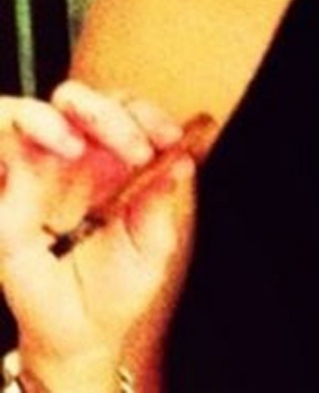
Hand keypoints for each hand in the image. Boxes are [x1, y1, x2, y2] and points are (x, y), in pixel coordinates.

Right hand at [0, 82, 195, 383]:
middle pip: (84, 102)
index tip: (170, 139)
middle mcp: (81, 158)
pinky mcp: (9, 202)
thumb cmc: (123, 284)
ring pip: (36, 115)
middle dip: (109, 112)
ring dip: (56, 118)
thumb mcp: (153, 247)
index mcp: (120, 158)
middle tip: (136, 148)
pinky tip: (42, 164)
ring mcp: (42, 175)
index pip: (130, 111)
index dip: (150, 115)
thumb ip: (161, 206)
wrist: (82, 336)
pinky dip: (22, 146)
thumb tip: (181, 162)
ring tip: (77, 146)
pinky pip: (8, 158)